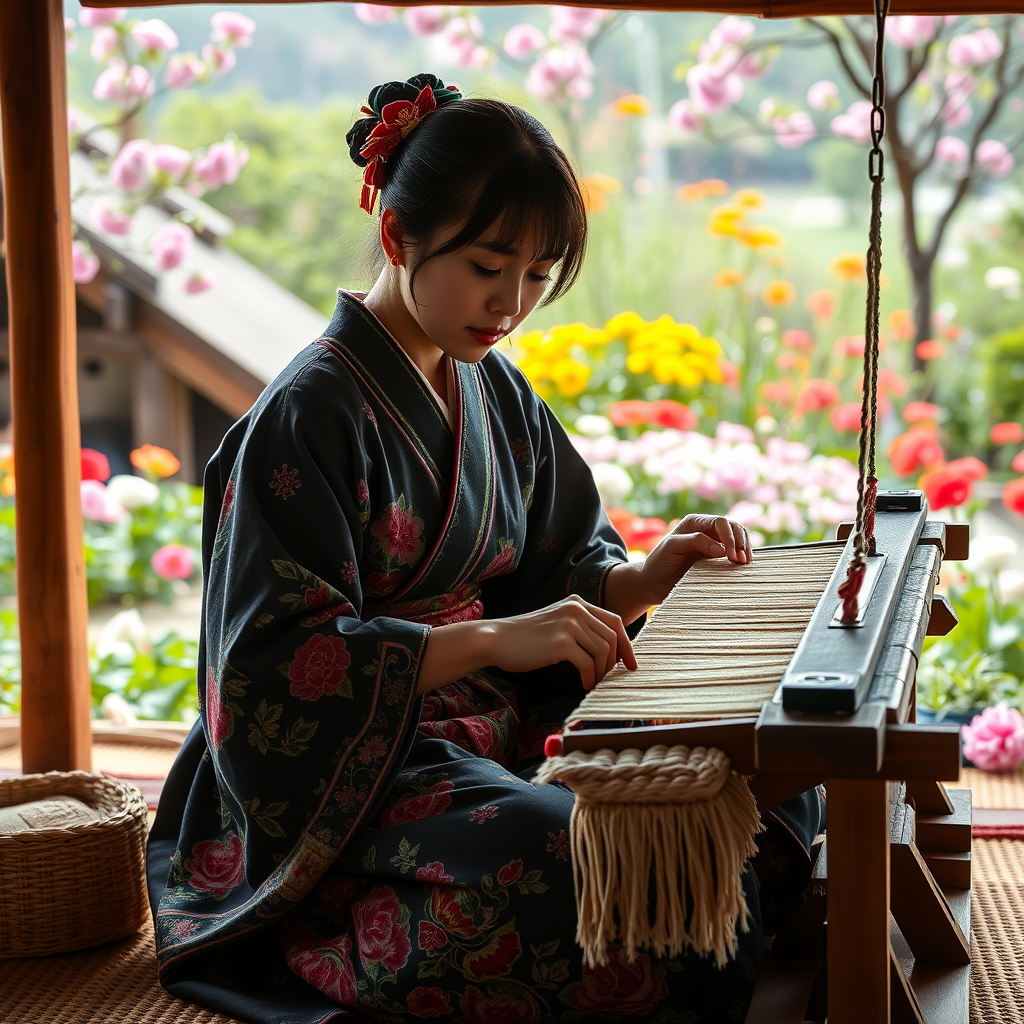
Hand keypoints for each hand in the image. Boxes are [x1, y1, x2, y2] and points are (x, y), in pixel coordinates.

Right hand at [487, 596, 636, 690]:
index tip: (630, 663)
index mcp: (577, 603)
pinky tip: (585, 685)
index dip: (626, 644)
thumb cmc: (524, 638)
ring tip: (595, 683)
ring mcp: (569, 624)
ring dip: (602, 672)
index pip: (614, 621)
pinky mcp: (562, 643)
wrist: (496, 639)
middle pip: (613, 636)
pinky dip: (590, 678)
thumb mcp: (556, 622)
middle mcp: (576, 609)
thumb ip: (579, 628)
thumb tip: (605, 651)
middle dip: (617, 661)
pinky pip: (588, 664)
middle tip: (613, 678)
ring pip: (603, 651)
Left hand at [636, 514, 752, 606]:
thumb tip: (721, 549)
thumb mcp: (672, 547)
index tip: (730, 555)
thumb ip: (694, 542)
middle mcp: (705, 531)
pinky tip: (743, 567)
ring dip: (744, 549)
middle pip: (733, 529)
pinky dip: (741, 558)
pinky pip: (733, 555)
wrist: (651, 583)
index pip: (721, 523)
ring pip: (737, 540)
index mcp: (695, 523)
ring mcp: (712, 545)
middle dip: (740, 543)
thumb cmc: (658, 562)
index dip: (729, 537)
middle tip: (742, 561)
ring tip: (745, 564)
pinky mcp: (715, 560)